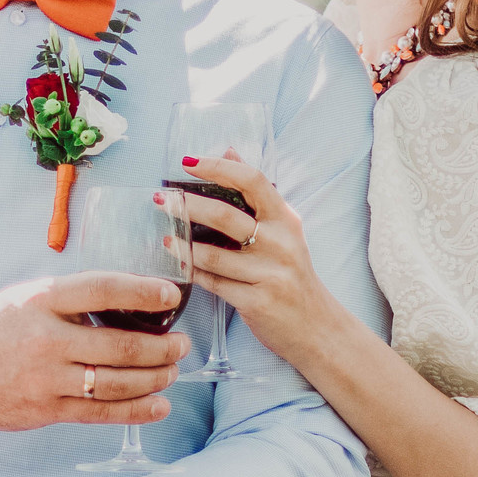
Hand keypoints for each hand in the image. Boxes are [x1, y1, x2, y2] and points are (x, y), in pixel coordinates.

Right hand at [0, 272, 188, 435]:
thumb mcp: (23, 297)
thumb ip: (68, 299)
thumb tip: (128, 301)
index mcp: (40, 299)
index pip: (102, 289)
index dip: (142, 291)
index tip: (172, 295)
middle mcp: (45, 338)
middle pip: (119, 344)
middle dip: (161, 347)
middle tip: (182, 344)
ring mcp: (44, 379)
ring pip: (115, 382)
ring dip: (154, 378)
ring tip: (172, 371)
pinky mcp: (42, 410)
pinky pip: (99, 412)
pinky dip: (134, 410)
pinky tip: (157, 405)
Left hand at [165, 156, 338, 363]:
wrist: (316, 327)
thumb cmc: (292, 275)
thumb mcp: (284, 231)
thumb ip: (256, 193)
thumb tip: (229, 149)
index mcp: (286, 220)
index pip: (252, 180)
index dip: (218, 167)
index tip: (188, 162)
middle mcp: (281, 243)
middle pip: (225, 216)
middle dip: (187, 206)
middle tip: (161, 201)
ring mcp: (270, 273)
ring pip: (213, 254)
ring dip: (183, 245)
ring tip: (165, 237)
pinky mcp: (257, 301)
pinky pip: (214, 284)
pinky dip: (194, 273)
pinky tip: (180, 265)